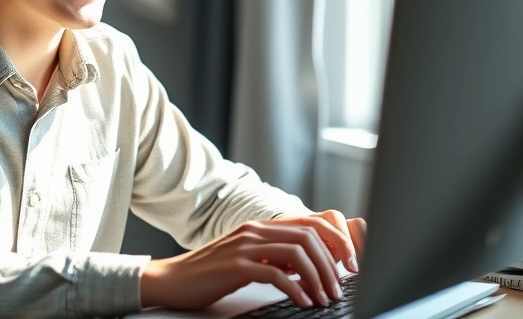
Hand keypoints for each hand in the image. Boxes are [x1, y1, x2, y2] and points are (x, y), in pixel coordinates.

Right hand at [139, 211, 366, 309]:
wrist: (173, 280)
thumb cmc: (211, 273)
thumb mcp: (249, 259)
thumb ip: (275, 257)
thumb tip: (309, 266)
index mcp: (261, 226)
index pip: (310, 222)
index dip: (336, 241)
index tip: (349, 264)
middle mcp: (255, 230)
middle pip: (309, 236)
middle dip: (332, 262)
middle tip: (340, 286)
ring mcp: (245, 246)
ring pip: (297, 253)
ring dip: (318, 277)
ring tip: (324, 297)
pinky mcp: (236, 266)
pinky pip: (276, 274)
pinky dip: (296, 289)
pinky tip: (303, 301)